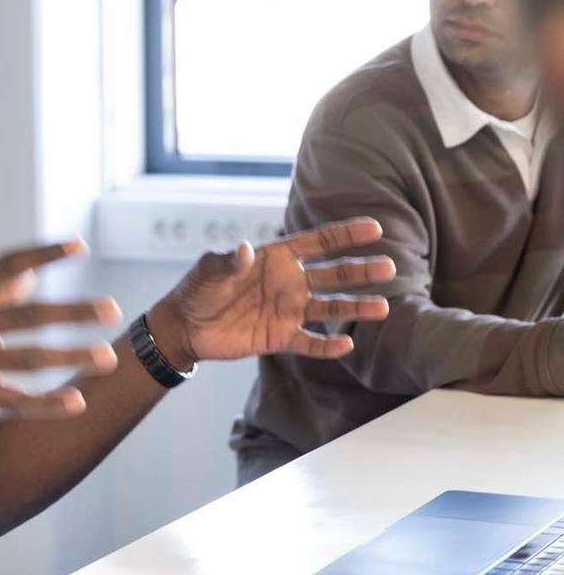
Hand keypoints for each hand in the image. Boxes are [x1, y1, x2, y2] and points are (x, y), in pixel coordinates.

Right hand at [0, 240, 121, 425]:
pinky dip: (48, 404)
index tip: (80, 245)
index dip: (45, 255)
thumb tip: (32, 276)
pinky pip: (17, 400)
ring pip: (31, 360)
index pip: (8, 266)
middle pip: (30, 316)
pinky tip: (78, 401)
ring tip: (107, 357)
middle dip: (73, 312)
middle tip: (111, 308)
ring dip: (72, 358)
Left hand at [148, 217, 394, 367]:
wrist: (185, 327)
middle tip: (390, 267)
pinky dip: (328, 346)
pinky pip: (310, 342)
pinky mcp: (280, 337)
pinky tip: (347, 345)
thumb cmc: (197, 290)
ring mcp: (287, 311)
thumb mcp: (209, 270)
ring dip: (355, 308)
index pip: (318, 242)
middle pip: (333, 275)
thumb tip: (244, 250)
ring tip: (383, 307)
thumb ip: (229, 261)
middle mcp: (289, 283)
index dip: (345, 234)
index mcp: (276, 259)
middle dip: (361, 270)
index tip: (375, 228)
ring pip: (330, 308)